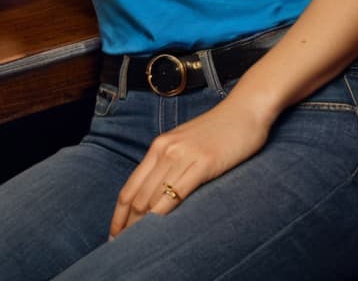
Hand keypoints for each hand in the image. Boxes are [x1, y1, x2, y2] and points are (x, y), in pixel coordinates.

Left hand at [109, 96, 270, 237]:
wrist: (245, 110)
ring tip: (136, 246)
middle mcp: (165, 150)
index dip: (118, 215)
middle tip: (121, 248)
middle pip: (137, 197)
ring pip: (153, 197)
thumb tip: (157, 194)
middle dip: (127, 226)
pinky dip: (163, 214)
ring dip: (141, 225)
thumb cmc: (219, 130)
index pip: (130, 188)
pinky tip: (159, 231)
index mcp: (159, 147)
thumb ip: (170, 163)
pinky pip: (177, 193)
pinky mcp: (203, 163)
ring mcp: (183, 156)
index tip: (113, 236)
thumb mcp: (186, 144)